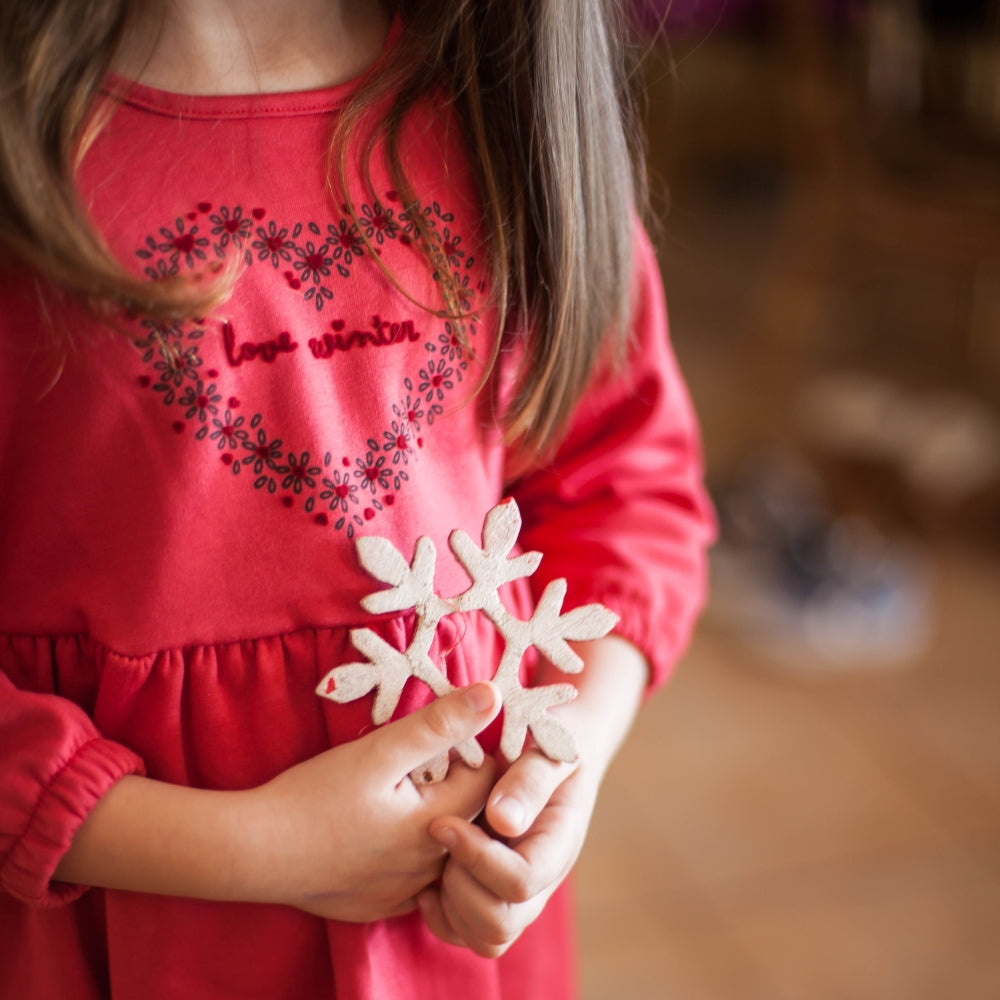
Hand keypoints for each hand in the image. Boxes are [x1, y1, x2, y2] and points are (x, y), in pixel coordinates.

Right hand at [244, 682, 501, 922]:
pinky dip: (408, 850)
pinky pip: (415, 876)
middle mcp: (431, 870)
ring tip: (398, 792)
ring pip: (443, 848)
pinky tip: (377, 830)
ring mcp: (405, 894)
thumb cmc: (314, 796)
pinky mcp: (380, 906)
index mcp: (439, 828)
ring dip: (433, 817)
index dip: (472, 752)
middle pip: (469, 818)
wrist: (252, 852)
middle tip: (419, 761)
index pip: (489, 784)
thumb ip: (440, 723)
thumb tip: (493, 695)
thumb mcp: (380, 751)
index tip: (445, 737)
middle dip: (455, 784)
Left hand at [417, 746, 596, 956]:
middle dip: (460, 886)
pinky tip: (428, 881)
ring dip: (451, 905)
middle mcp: (543, 878)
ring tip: (436, 859)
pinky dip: (443, 918)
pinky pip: (469, 935)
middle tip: (441, 839)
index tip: (443, 823)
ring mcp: (520, 893)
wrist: (555, 741)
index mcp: (557, 843)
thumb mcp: (547, 748)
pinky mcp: (495, 894)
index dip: (477, 858)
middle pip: (501, 922)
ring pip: (486, 938)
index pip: (521, 880)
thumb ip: (529, 780)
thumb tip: (504, 821)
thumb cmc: (550, 737)